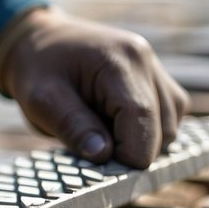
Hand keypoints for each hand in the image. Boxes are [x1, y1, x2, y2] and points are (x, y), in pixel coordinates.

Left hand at [0, 7, 189, 167]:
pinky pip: (168, 118)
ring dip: (141, 142)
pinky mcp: (158, 81)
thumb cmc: (37, 69)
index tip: (100, 166)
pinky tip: (114, 125)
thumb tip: (104, 155)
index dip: (127, 154)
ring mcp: (156, 69)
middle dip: (131, 150)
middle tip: (93, 148)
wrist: (40, 41)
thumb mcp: (40, 99)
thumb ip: (72, 126)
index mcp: (120, 61)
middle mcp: (146, 61)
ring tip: (101, 132)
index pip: (142, 119)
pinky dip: (147, 132)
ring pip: (171, 126)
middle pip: (163, 129)